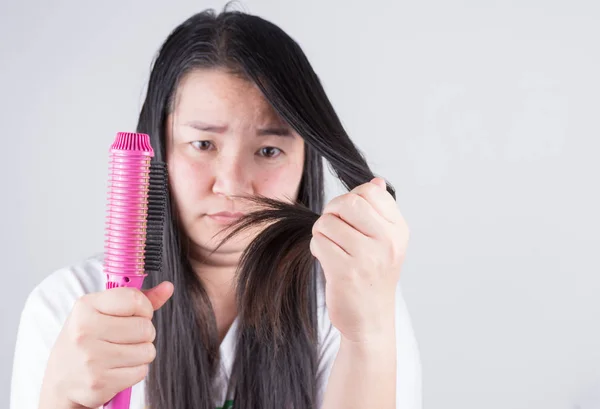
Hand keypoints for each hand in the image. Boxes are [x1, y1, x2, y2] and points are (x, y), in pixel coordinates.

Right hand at [39, 282, 173, 408]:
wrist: (62, 380)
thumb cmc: (87, 339)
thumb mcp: (104, 311)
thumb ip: (138, 298)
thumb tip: (168, 287)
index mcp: (86, 306)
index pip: (134, 299)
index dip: (144, 308)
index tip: (138, 314)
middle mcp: (85, 330)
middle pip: (145, 327)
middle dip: (144, 333)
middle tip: (127, 337)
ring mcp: (91, 358)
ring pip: (147, 351)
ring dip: (141, 353)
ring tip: (122, 353)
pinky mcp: (99, 382)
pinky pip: (141, 372)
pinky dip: (135, 371)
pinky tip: (117, 368)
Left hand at [310, 178, 408, 342]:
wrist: (370, 320)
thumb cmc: (373, 276)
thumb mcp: (385, 242)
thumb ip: (379, 211)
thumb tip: (375, 181)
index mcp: (398, 230)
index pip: (370, 191)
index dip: (351, 198)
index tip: (350, 216)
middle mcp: (387, 241)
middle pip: (347, 202)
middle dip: (332, 211)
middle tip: (334, 228)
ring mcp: (367, 257)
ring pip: (327, 222)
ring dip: (322, 234)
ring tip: (332, 248)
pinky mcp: (346, 272)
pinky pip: (318, 243)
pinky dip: (317, 249)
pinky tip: (328, 261)